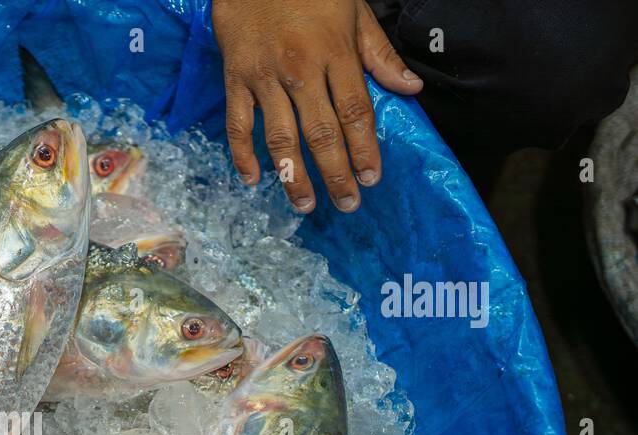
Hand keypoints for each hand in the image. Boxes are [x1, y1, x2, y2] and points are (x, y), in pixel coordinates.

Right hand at [213, 0, 422, 212]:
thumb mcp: (354, 11)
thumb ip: (379, 54)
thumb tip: (410, 88)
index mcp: (334, 53)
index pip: (355, 111)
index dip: (364, 149)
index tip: (371, 177)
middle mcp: (300, 70)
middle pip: (321, 133)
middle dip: (335, 174)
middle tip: (346, 204)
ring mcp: (264, 77)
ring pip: (280, 137)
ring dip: (293, 176)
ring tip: (304, 204)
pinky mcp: (235, 79)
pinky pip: (238, 124)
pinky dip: (243, 154)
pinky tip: (253, 180)